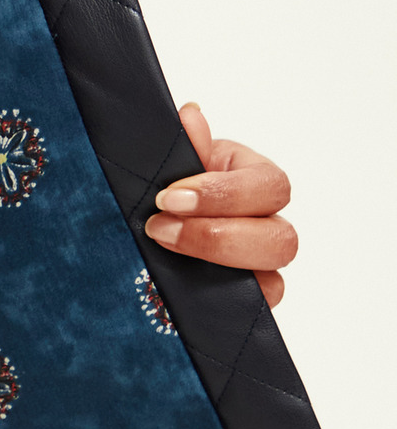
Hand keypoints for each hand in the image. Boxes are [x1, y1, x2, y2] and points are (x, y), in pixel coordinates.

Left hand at [143, 102, 297, 307]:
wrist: (145, 217)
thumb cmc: (165, 182)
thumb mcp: (171, 159)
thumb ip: (183, 144)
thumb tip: (192, 116)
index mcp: (253, 179)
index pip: (270, 187)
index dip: (224, 194)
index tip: (169, 198)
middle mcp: (265, 225)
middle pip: (282, 241)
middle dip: (218, 237)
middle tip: (160, 229)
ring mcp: (257, 268)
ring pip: (272, 283)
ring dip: (217, 271)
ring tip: (163, 254)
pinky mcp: (241, 301)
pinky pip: (248, 312)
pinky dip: (217, 305)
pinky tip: (174, 290)